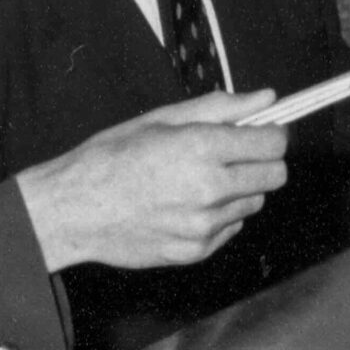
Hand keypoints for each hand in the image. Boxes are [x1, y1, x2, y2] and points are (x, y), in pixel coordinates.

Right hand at [15, 91, 287, 272]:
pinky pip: (230, 228)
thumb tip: (266, 99)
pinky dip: (218, 216)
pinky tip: (184, 205)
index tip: (259, 132)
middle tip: (231, 156)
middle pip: (275, 176)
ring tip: (196, 181)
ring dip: (237, 190)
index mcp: (202, 148)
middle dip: (260, 162)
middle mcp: (209, 189)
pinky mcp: (197, 251)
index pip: (274, 144)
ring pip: (253, 202)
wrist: (74, 210)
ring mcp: (205, 225)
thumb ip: (221, 108)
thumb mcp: (162, 118)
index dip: (271, 134)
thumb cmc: (111, 158)